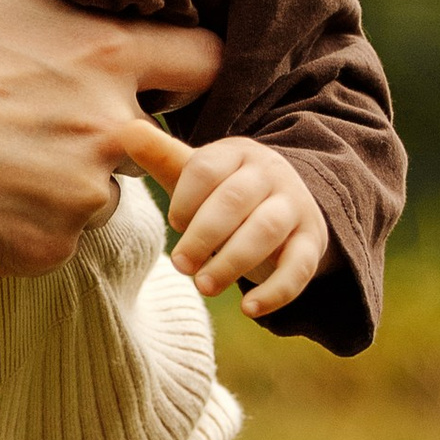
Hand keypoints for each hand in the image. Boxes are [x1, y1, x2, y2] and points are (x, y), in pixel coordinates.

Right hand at [0, 0, 222, 275]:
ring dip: (69, 179)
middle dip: (123, 129)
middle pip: (160, 142)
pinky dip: (27, 223)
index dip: (179, 61)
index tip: (149, 64)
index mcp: (106, 55)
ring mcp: (74, 201)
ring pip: (101, 194)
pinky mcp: (38, 252)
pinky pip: (55, 240)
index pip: (204, 61)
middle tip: (62, 116)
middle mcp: (107, 132)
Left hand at [161, 138, 327, 316]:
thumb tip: (127, 130)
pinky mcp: (312, 241)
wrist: (286, 206)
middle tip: (180, 265)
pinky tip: (248, 310)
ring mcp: (295, 206)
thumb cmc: (226, 192)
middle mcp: (270, 174)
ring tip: (204, 287)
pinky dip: (276, 291)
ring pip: (267, 230)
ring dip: (233, 261)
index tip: (174, 222)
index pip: (207, 168)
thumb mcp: (196, 175)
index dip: (186, 197)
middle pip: (236, 199)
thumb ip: (162, 156)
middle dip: (204, 235)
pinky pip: (299, 266)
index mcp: (236, 153)